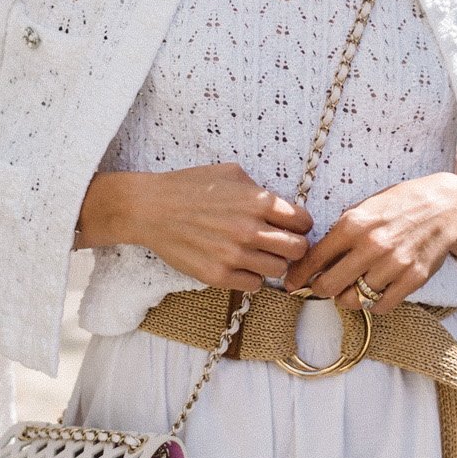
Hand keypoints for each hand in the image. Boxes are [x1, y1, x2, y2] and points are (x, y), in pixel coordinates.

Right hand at [76, 165, 312, 290]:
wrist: (151, 209)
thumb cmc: (189, 187)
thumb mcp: (231, 173)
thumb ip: (260, 189)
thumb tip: (280, 205)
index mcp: (259, 201)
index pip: (304, 222)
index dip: (300, 224)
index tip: (291, 226)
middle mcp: (251, 230)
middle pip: (299, 250)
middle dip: (293, 246)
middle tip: (279, 244)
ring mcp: (234, 255)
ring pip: (278, 270)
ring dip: (271, 262)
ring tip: (256, 254)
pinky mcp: (218, 276)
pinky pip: (254, 284)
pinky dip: (250, 276)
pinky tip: (238, 264)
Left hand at [282, 172, 456, 314]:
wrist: (447, 206)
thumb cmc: (400, 205)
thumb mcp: (364, 208)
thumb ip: (341, 233)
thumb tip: (314, 259)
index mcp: (354, 224)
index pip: (314, 259)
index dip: (298, 275)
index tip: (292, 283)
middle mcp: (372, 246)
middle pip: (329, 286)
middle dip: (319, 290)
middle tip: (320, 288)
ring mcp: (394, 264)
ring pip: (354, 300)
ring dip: (347, 298)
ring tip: (349, 289)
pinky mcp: (413, 279)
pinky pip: (382, 305)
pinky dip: (373, 303)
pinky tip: (372, 292)